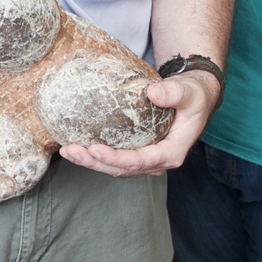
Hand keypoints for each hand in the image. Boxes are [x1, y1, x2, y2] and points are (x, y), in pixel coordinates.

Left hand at [57, 72, 218, 179]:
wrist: (194, 99)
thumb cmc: (194, 97)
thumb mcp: (190, 92)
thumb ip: (175, 92)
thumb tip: (153, 93)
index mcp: (172, 153)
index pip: (140, 161)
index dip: (116, 158)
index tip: (95, 149)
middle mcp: (157, 162)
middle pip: (122, 169)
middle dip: (94, 163)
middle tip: (70, 152)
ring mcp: (147, 159)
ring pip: (115, 167)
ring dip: (90, 161)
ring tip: (67, 151)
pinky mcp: (138, 152)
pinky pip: (115, 158)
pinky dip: (95, 155)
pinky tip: (77, 146)